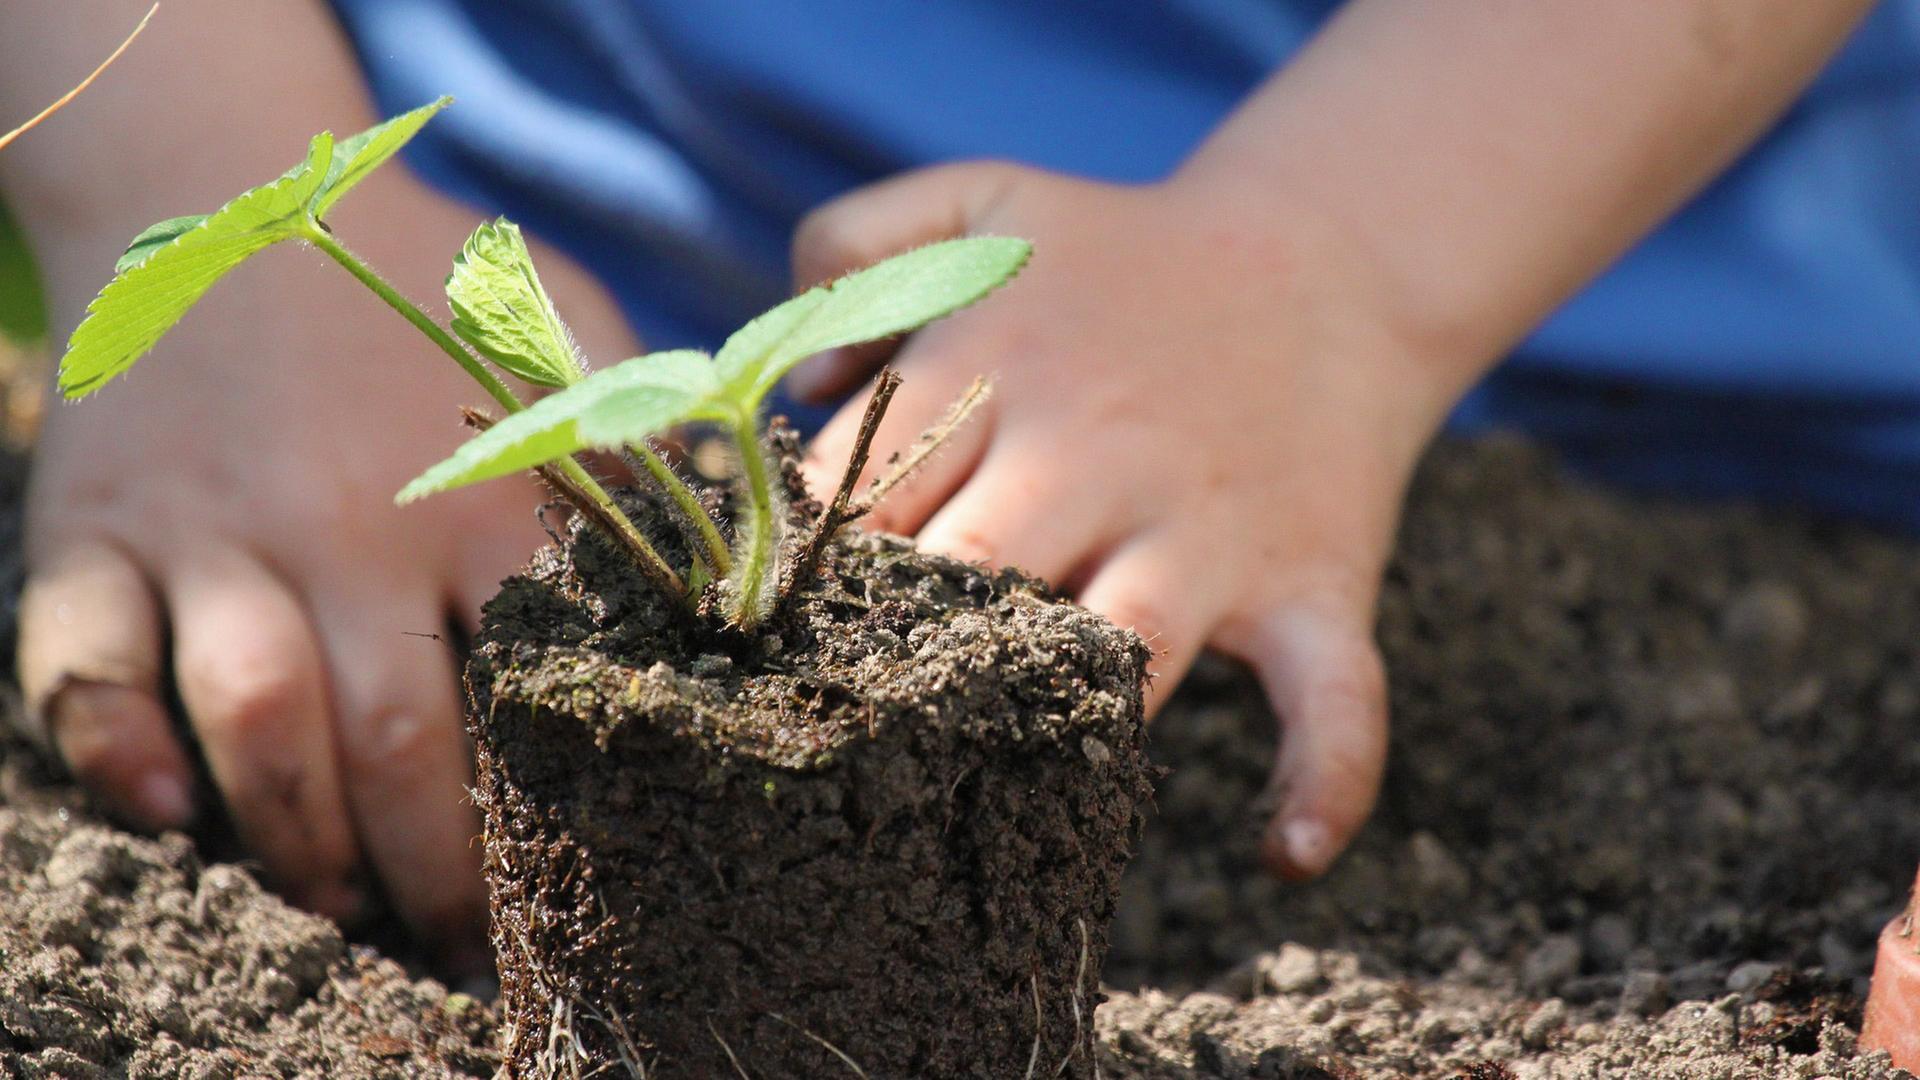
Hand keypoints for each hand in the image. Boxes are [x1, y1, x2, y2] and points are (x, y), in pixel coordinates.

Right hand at [15, 181, 636, 971]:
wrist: (221, 182)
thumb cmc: (416, 278)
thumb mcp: (554, 328)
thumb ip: (635, 435)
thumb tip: (736, 543)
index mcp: (477, 489)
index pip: (537, 688)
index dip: (560, 812)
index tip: (577, 885)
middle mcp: (346, 521)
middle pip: (396, 742)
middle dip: (433, 875)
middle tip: (458, 946)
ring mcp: (213, 527)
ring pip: (255, 724)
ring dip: (297, 842)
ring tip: (339, 904)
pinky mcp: (98, 525)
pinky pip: (82, 662)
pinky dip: (112, 750)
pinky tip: (167, 814)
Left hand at [792, 162, 1467, 877]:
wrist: (1330, 257)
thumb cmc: (1125, 256)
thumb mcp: (981, 201)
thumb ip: (853, 243)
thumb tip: (798, 391)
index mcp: (1001, 369)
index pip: (865, 493)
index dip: (809, 568)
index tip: (774, 626)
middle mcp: (1096, 456)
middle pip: (967, 576)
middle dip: (902, 648)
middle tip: (849, 718)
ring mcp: (1208, 531)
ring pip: (1118, 650)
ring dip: (1055, 721)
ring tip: (993, 785)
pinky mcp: (1311, 584)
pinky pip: (1334, 698)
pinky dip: (1327, 778)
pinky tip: (1285, 853)